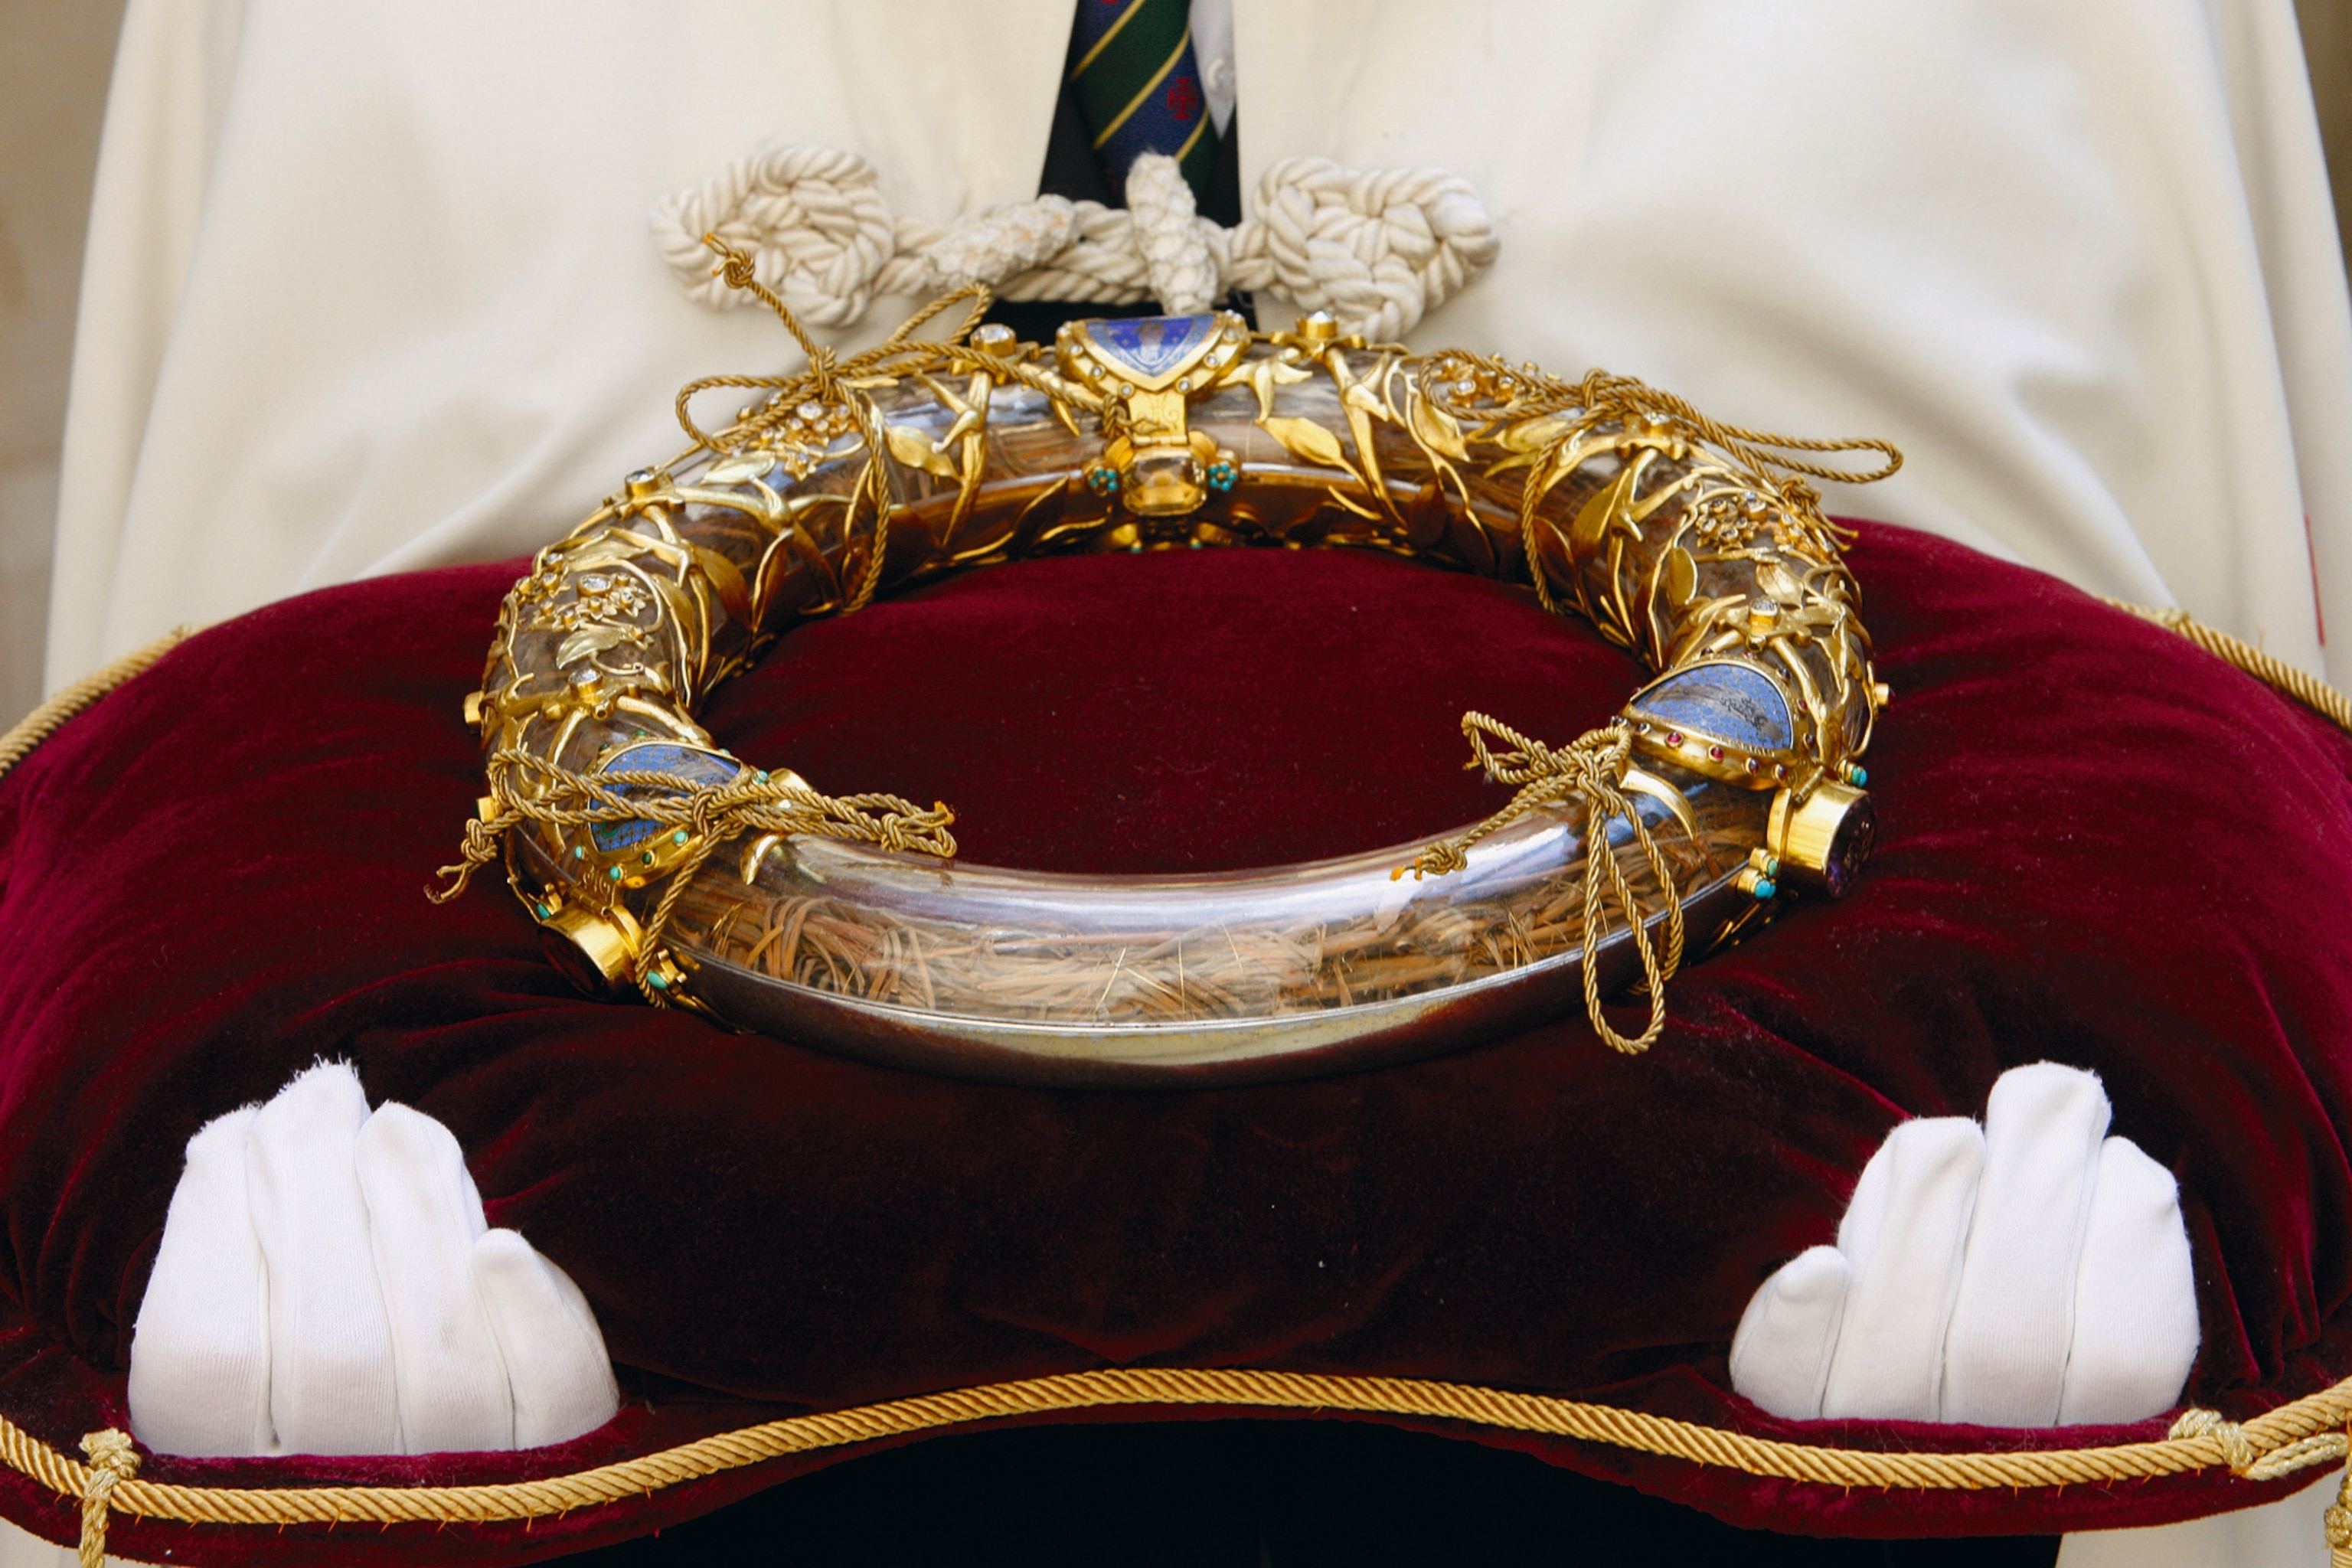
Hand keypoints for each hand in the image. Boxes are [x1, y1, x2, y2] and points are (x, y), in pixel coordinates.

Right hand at [128, 1062, 618, 1456]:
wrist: (438, 1505)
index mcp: (232, 1488)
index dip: (214, 1227)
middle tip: (322, 1094)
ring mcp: (460, 1489)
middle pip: (333, 1352)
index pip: (204, 1360)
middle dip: (318, 1196)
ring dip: (416, 1220)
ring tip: (393, 1121)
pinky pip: (551, 1399)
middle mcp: (346, 1505)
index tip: (236, 1125)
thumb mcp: (254, 1354)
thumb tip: (240, 1133)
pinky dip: (532, 1314)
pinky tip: (503, 1241)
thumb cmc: (315, 1399)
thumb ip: (246, 1266)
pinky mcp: (557, 1462)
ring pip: (445, 1366)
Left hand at [1730, 1062, 2196, 1425]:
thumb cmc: (2025, 1321)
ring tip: (1952, 1134)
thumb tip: (2110, 1148)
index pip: (2127, 1363)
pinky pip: (1790, 1383)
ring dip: (1925, 1215)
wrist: (1894, 1440)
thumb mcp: (2084, 1294)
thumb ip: (2103, 1226)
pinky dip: (1797, 1323)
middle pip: (2006, 1343)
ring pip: (1901, 1348)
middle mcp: (1984, 1456)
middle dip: (2033, 1192)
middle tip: (2047, 1089)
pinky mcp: (1791, 1420)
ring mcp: (1881, 1444)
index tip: (2125, 1157)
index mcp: (2090, 1440)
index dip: (2131, 1249)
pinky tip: (1817, 1264)